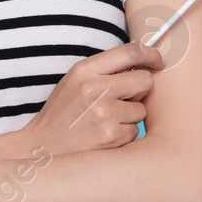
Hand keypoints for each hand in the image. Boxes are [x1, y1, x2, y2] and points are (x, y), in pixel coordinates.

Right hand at [22, 41, 165, 155]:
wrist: (43, 149)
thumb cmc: (63, 114)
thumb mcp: (74, 82)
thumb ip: (103, 70)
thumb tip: (142, 61)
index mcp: (84, 71)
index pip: (130, 52)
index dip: (151, 54)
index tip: (158, 60)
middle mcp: (94, 89)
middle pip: (145, 80)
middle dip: (140, 90)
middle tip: (125, 98)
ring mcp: (103, 113)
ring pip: (141, 109)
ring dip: (130, 116)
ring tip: (105, 121)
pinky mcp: (111, 136)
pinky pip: (134, 131)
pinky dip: (123, 135)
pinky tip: (104, 136)